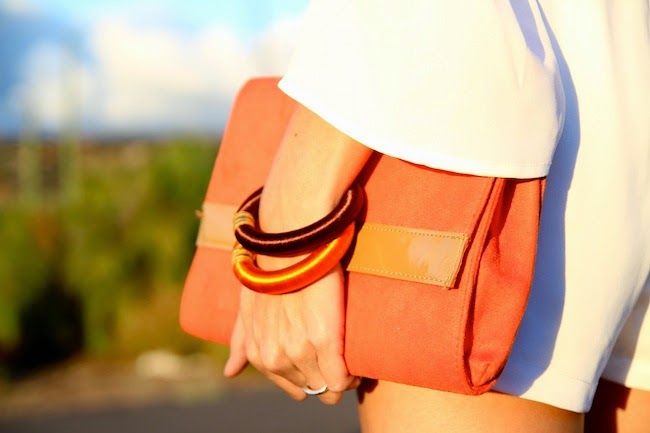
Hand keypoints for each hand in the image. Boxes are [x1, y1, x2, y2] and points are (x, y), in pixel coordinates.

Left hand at [222, 260, 360, 404]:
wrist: (289, 245)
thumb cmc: (270, 272)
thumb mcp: (248, 308)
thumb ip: (241, 342)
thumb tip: (229, 373)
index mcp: (260, 354)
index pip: (295, 388)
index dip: (312, 377)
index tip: (324, 363)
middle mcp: (277, 358)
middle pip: (314, 388)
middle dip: (327, 376)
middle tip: (338, 355)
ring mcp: (300, 351)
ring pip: (330, 386)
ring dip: (342, 376)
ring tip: (349, 354)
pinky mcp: (325, 339)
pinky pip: (343, 379)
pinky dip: (353, 375)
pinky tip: (358, 362)